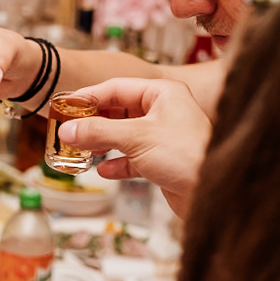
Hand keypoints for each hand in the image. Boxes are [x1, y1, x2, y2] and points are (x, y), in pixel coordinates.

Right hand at [59, 77, 212, 214]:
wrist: (214, 192)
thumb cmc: (185, 155)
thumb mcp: (136, 138)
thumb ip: (99, 131)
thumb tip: (67, 129)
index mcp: (163, 93)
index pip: (117, 87)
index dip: (89, 97)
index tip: (65, 106)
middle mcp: (164, 111)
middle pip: (119, 111)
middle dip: (94, 122)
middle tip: (69, 131)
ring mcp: (164, 136)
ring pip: (124, 135)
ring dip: (102, 143)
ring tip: (82, 151)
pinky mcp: (163, 161)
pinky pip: (133, 158)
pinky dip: (117, 163)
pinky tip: (104, 171)